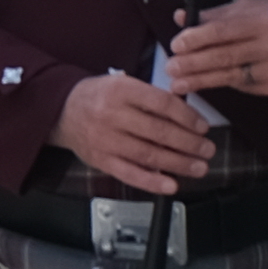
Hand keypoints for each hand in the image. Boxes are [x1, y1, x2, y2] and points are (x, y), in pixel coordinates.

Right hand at [59, 70, 219, 194]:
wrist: (60, 111)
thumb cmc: (98, 97)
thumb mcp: (123, 84)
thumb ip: (153, 97)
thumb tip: (188, 117)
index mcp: (120, 90)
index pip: (162, 104)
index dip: (187, 117)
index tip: (202, 127)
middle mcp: (111, 115)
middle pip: (159, 131)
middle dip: (189, 143)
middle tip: (207, 149)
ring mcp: (105, 139)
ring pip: (148, 154)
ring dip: (178, 163)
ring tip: (199, 167)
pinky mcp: (100, 160)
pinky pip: (129, 174)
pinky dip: (152, 181)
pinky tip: (170, 185)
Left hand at [165, 0, 267, 100]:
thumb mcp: (250, 6)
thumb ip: (215, 15)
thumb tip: (180, 18)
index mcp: (266, 22)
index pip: (222, 32)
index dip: (196, 39)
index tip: (175, 45)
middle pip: (225, 58)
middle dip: (192, 65)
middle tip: (170, 68)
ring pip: (233, 78)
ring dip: (201, 81)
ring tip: (178, 84)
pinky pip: (246, 88)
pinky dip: (225, 84)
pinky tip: (208, 83)